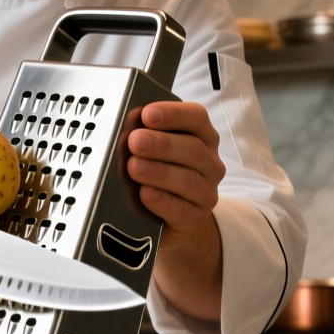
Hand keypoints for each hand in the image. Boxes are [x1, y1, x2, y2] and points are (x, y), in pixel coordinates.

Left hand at [127, 101, 224, 319]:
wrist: (164, 219)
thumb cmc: (157, 176)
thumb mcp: (152, 151)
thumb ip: (144, 135)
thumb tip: (124, 126)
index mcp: (201, 137)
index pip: (196, 118)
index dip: (173, 114)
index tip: (147, 114)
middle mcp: (209, 164)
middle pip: (193, 149)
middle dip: (162, 144)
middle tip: (134, 142)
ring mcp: (205, 193)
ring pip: (189, 180)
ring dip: (159, 172)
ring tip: (134, 167)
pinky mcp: (195, 218)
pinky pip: (182, 210)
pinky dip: (162, 201)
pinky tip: (145, 194)